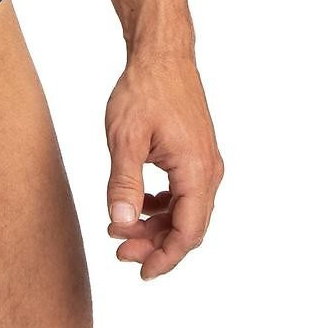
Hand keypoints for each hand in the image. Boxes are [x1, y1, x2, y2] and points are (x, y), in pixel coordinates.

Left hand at [105, 53, 222, 278]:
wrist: (161, 55)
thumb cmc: (143, 90)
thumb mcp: (124, 138)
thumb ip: (123, 183)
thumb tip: (122, 222)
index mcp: (196, 171)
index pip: (187, 232)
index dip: (165, 258)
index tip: (140, 272)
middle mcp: (208, 171)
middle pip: (188, 226)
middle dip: (155, 244)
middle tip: (120, 250)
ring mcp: (204, 162)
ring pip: (185, 210)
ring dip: (156, 225)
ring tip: (122, 229)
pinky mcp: (195, 153)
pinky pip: (183, 192)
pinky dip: (162, 205)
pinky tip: (139, 204)